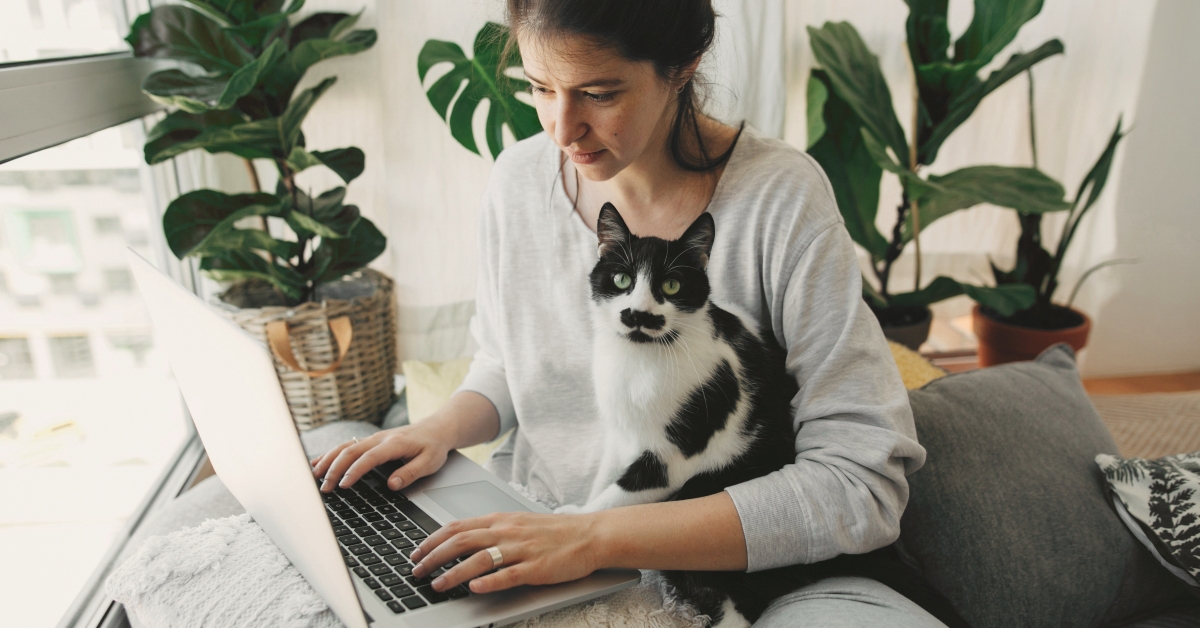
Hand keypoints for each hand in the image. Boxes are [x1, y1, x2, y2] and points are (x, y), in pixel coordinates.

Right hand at [310, 421, 452, 491]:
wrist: (437, 428)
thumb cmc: (433, 446)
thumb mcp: (430, 462)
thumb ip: (411, 473)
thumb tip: (392, 484)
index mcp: (394, 444)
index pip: (369, 458)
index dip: (355, 471)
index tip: (343, 485)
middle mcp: (379, 438)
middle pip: (351, 451)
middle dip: (335, 469)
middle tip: (324, 488)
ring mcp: (373, 438)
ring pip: (345, 447)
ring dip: (328, 460)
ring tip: (314, 476)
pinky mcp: (370, 441)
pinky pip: (346, 446)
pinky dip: (330, 454)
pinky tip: (317, 463)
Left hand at [408, 511, 602, 594]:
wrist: (589, 535)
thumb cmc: (553, 532)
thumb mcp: (517, 523)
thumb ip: (491, 531)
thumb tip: (462, 540)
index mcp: (500, 520)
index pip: (457, 527)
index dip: (432, 540)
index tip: (415, 552)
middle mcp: (506, 532)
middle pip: (461, 542)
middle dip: (433, 557)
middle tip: (416, 571)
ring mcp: (521, 550)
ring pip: (479, 559)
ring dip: (453, 573)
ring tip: (437, 585)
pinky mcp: (536, 567)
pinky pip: (508, 574)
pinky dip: (489, 581)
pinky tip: (474, 588)